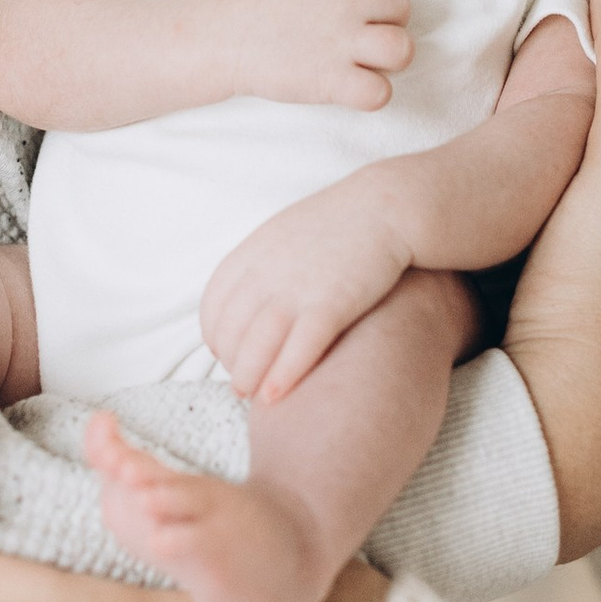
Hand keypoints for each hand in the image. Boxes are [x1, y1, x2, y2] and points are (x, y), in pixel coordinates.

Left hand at [200, 175, 416, 401]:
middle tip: (241, 381)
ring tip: (251, 395)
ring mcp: (298, 288)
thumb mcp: (283, 234)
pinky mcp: (333, 302)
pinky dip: (283, 375)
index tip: (226, 353)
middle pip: (230, 330)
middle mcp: (267, 271)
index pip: (214, 305)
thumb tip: (245, 299)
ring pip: (257, 344)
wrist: (387, 206)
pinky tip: (276, 394)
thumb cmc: (338, 224)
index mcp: (252, 253)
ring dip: (248, 376)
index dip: (215, 336)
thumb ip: (259, 265)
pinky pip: (299, 346)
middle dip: (230, 362)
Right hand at [225, 0, 412, 106]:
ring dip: (393, 56)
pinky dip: (375, 94)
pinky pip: (380, 92)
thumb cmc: (262, 10)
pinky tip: (357, 88)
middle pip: (401, 5)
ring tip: (372, 60)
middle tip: (370, 31)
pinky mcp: (331, 81)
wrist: (224, 41)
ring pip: (401, 47)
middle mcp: (342, 4)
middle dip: (394, 20)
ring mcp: (339, 42)